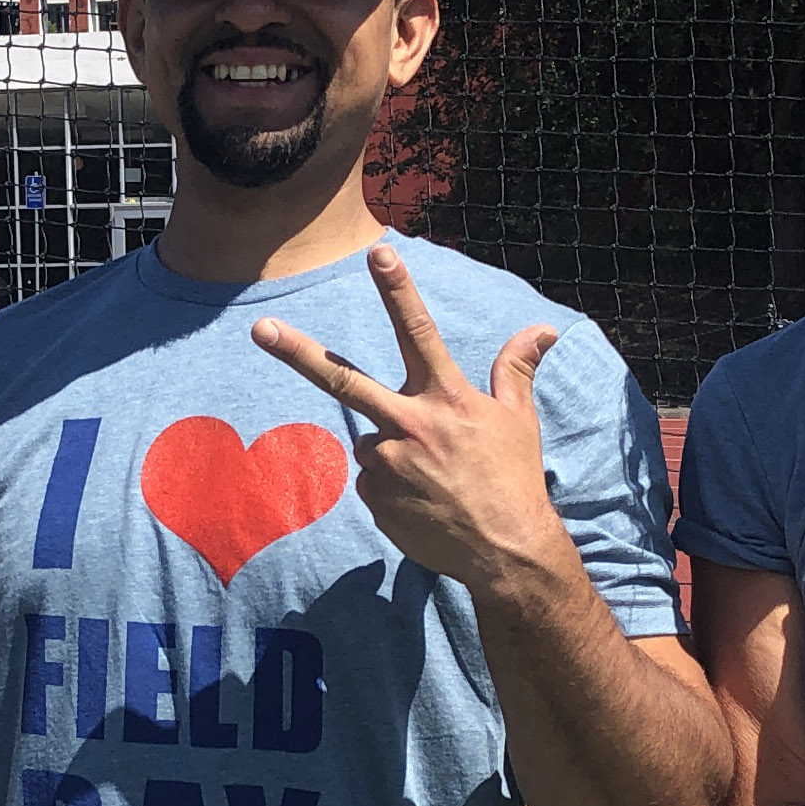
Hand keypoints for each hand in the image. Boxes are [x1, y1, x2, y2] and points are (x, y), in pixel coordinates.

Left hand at [251, 246, 567, 594]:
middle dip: (297, 353)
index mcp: (445, 398)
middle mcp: (408, 425)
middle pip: (343, 381)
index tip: (378, 252)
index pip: (417, 331)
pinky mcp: (373, 499)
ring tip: (433, 479)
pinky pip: (371, 480)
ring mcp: (386, 464)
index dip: (397, 289)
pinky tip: (423, 502)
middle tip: (260, 330)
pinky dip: (391, 486)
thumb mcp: (519, 419)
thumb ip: (517, 368)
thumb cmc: (515, 479)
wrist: (505, 553)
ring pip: (371, 441)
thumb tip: (544, 328)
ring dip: (392, 451)